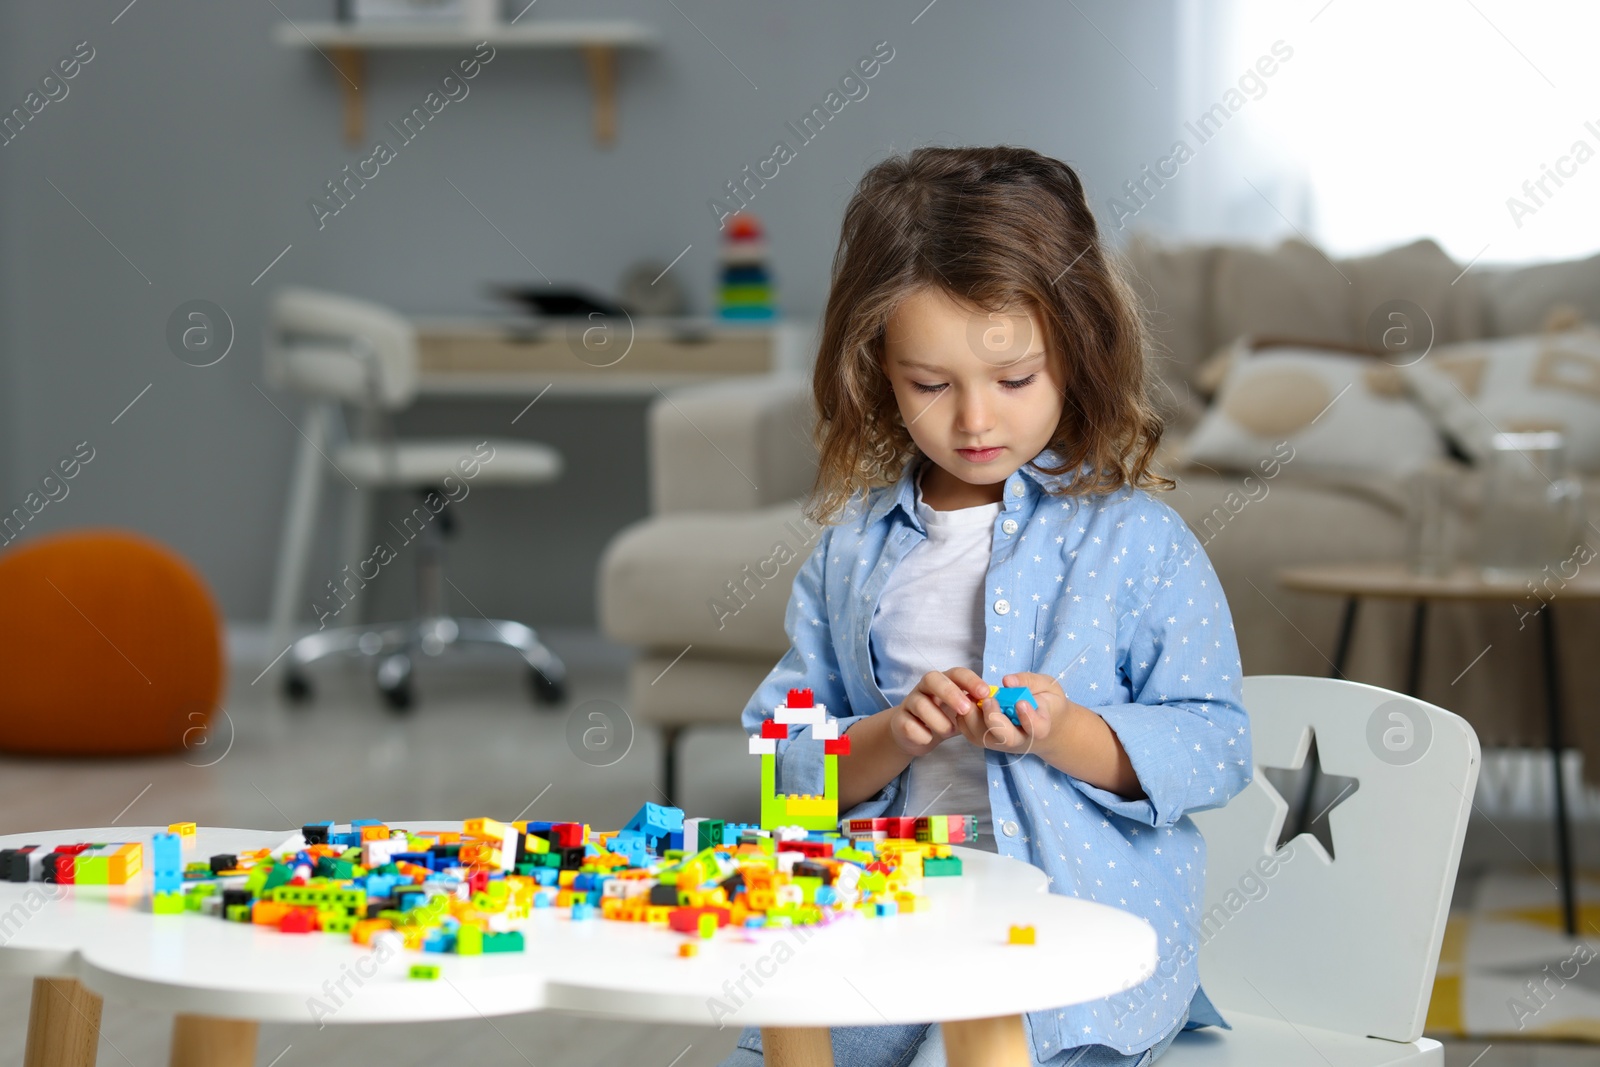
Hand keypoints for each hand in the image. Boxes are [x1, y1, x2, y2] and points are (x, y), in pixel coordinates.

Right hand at [887, 668, 989, 756]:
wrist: (915, 734)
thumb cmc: (944, 718)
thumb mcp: (961, 710)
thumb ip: (975, 706)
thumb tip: (996, 706)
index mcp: (944, 681)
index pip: (957, 673)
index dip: (971, 681)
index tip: (985, 693)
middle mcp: (925, 687)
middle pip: (932, 679)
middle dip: (950, 693)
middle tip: (965, 709)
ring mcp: (910, 702)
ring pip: (920, 704)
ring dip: (938, 720)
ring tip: (949, 731)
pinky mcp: (900, 721)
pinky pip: (909, 725)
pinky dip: (923, 734)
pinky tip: (929, 737)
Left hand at [955, 671, 1071, 755]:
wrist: (1043, 724)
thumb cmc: (1046, 702)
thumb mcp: (1047, 686)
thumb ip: (1029, 682)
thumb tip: (1007, 681)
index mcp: (1041, 726)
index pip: (1036, 728)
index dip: (1028, 718)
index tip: (1021, 702)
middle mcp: (1020, 740)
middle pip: (1006, 738)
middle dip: (994, 719)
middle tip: (989, 699)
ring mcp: (1001, 743)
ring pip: (983, 738)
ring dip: (974, 716)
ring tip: (973, 695)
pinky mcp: (986, 740)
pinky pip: (970, 733)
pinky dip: (964, 717)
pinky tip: (968, 700)